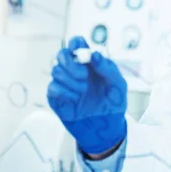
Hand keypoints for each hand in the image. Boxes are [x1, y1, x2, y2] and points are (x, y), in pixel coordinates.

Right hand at [47, 36, 127, 154]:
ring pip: (56, 71)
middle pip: (61, 54)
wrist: (106, 128)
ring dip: (70, 80)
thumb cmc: (113, 103)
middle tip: (84, 76)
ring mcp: (64, 83)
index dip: (75, 43)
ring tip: (83, 91)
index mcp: (89, 63)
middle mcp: (74, 70)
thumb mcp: (118, 84)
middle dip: (70, 63)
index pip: (76, 44)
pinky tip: (75, 99)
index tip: (78, 50)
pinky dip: (64, 92)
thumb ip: (107, 68)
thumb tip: (94, 55)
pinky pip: (52, 87)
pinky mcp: (57, 97)